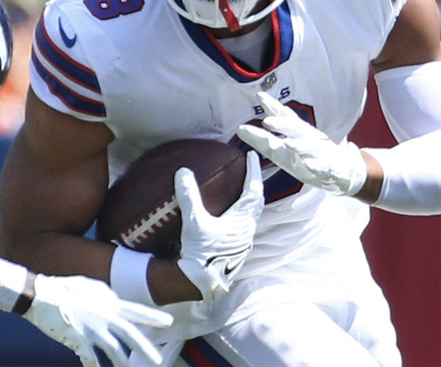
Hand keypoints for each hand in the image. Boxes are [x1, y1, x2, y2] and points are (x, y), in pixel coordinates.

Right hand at [23, 274, 173, 366]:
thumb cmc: (62, 288)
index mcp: (107, 302)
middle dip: (145, 349)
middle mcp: (103, 316)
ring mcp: (91, 328)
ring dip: (123, 363)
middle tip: (157, 361)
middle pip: (130, 335)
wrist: (39, 294)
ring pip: (113, 350)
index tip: (168, 321)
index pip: (136, 310)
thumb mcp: (88, 285)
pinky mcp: (77, 339)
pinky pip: (89, 358)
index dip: (152, 317)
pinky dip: (93, 366)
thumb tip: (114, 299)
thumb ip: (104, 293)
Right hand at [175, 151, 263, 300]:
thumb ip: (189, 197)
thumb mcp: (193, 222)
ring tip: (240, 190)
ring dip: (248, 200)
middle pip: (256, 202)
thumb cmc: (200, 253)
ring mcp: (242, 242)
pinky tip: (228, 215)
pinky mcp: (235, 251)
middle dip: (254, 184)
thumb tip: (184, 172)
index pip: (253, 190)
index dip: (253, 171)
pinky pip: (242, 226)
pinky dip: (240, 214)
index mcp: (241, 220)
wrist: (199, 283)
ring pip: (251, 215)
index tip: (252, 156)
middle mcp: (247, 230)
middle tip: (249, 170)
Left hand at [237, 92, 366, 196]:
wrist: (344, 171)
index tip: (260, 96)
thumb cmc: (310, 158)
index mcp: (299, 133)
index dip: (273, 107)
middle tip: (267, 121)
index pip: (285, 117)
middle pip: (296, 129)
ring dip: (300, 145)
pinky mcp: (331, 168)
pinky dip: (318, 166)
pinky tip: (310, 165)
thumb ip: (266, 140)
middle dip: (283, 124)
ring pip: (310, 147)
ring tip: (288, 144)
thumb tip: (240, 130)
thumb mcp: (286, 150)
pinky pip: (324, 166)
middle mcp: (309, 139)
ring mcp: (321, 153)